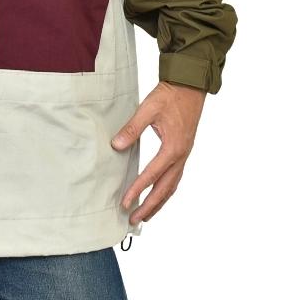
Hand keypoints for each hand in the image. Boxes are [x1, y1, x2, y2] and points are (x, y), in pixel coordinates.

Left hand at [110, 80, 205, 224]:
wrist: (190, 87)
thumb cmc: (170, 96)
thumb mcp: (148, 109)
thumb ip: (132, 128)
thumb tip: (116, 146)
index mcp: (172, 148)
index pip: (152, 175)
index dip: (137, 190)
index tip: (125, 203)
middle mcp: (181, 156)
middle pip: (165, 189)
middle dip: (149, 207)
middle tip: (134, 220)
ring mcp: (183, 155)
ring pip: (171, 187)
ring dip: (158, 202)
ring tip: (145, 216)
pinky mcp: (182, 151)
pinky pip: (174, 178)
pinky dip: (165, 191)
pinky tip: (157, 194)